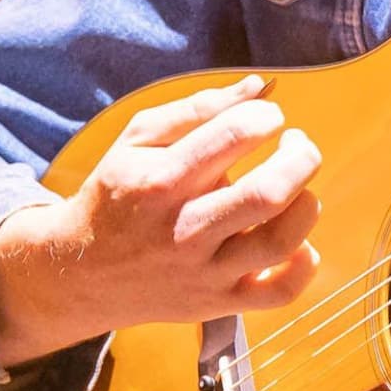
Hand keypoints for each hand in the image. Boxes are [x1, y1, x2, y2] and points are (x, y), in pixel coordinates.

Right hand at [0, 75, 321, 361]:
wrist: (82, 274)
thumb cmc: (118, 195)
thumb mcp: (139, 140)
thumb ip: (199, 107)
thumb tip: (260, 87)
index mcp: (162, 179)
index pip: (235, 135)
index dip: (267, 116)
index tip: (267, 118)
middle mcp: (186, 229)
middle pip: (269, 192)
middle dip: (301, 156)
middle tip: (296, 145)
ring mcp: (204, 272)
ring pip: (281, 242)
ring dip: (307, 205)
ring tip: (299, 189)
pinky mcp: (218, 303)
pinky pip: (279, 293)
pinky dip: (304, 265)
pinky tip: (297, 241)